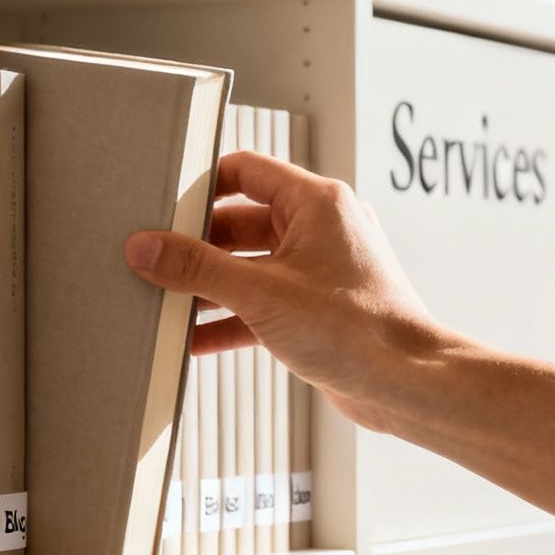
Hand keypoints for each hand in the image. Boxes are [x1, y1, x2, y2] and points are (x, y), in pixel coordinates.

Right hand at [124, 151, 454, 434]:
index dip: (202, 185)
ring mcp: (321, 271)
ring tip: (168, 302)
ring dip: (211, 286)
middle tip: (157, 261)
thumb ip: (196, 267)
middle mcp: (322, 229)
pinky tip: (196, 340)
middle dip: (198, 247)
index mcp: (316, 202)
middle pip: (241, 223)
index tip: (165, 204)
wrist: (407, 384)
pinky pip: (263, 303)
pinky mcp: (318, 310)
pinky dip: (231, 318)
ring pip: (250, 266)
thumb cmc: (357, 329)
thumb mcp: (259, 291)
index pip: (246, 170)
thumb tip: (147, 247)